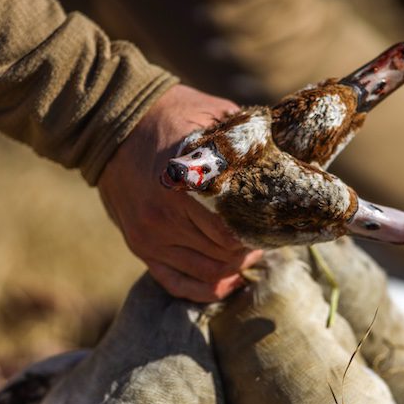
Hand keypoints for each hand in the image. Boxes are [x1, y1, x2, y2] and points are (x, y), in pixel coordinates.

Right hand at [97, 84, 263, 301]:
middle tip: (264, 237)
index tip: (272, 226)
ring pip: (207, 272)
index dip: (259, 234)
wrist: (111, 122)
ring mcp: (149, 235)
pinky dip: (205, 289)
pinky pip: (176, 282)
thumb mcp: (213, 116)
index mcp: (185, 184)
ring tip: (247, 252)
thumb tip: (291, 152)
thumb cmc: (171, 115)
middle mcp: (164, 216)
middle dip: (250, 250)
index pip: (233, 232)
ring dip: (233, 267)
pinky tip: (227, 281)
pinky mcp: (138, 245)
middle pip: (224, 255)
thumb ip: (247, 139)